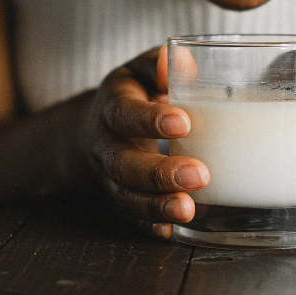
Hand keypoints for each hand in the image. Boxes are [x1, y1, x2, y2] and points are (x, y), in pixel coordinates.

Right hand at [76, 46, 207, 239]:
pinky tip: (170, 231)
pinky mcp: (121, 198)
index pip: (124, 113)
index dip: (149, 120)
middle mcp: (105, 144)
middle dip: (158, 173)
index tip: (183, 123)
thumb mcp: (141, 71)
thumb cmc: (132, 94)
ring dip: (156, 205)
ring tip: (188, 209)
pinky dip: (149, 225)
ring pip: (125, 196)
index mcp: (112, 105)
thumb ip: (160, 66)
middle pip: (122, 163)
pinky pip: (130, 217)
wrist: (96, 129)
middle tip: (199, 174)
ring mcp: (110, 176)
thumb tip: (185, 63)